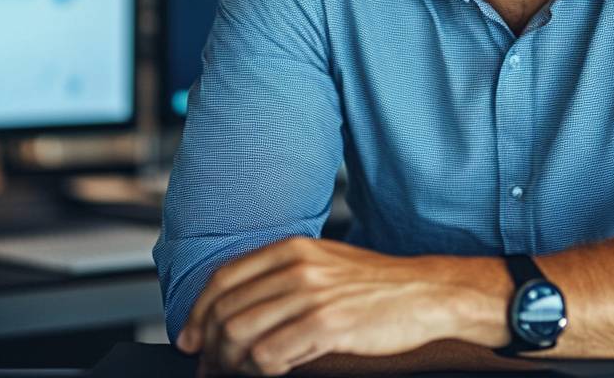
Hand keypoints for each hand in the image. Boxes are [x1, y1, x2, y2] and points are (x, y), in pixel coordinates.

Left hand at [176, 236, 465, 375]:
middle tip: (212, 368)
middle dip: (209, 347)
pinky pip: (268, 357)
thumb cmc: (375, 285)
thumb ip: (282, 277)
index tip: (189, 338)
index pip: (223, 279)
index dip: (197, 313)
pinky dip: (261, 372)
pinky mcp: (327, 325)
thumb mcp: (325, 264)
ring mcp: (312, 295)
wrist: (424, 293)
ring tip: (240, 374)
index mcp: (293, 248)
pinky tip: (275, 372)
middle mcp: (298, 267)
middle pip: (225, 311)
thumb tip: (235, 309)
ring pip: (239, 335)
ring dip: (230, 365)